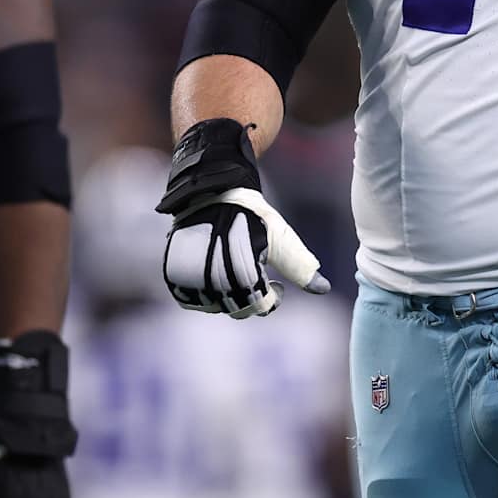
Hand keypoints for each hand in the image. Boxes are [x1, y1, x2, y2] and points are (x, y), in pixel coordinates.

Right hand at [157, 117, 328, 317]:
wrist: (211, 188)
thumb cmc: (251, 212)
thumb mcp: (280, 236)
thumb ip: (301, 266)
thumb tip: (324, 290)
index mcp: (242, 272)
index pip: (259, 307)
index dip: (272, 299)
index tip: (276, 285)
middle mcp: (213, 280)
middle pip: (237, 309)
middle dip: (251, 295)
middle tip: (255, 274)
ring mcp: (189, 278)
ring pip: (214, 306)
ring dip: (227, 294)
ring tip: (234, 267)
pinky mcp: (173, 274)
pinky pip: (190, 299)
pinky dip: (204, 292)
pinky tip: (215, 272)